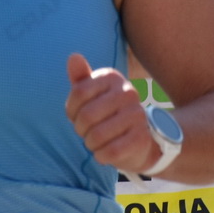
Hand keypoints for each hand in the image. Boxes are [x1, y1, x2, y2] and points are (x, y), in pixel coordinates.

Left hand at [65, 53, 156, 173]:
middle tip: (87, 133)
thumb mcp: (92, 95)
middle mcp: (128, 92)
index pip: (78, 93)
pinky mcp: (142, 137)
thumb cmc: (108, 115)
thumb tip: (73, 56)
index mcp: (112, 77)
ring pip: (97, 135)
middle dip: (81, 130)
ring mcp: (137, 114)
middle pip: (86, 115)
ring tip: (96, 142)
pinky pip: (111, 151)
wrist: (139, 139)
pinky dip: (102, 156)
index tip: (77, 117)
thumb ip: (80, 78)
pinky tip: (105, 153)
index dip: (71, 111)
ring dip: (91, 144)